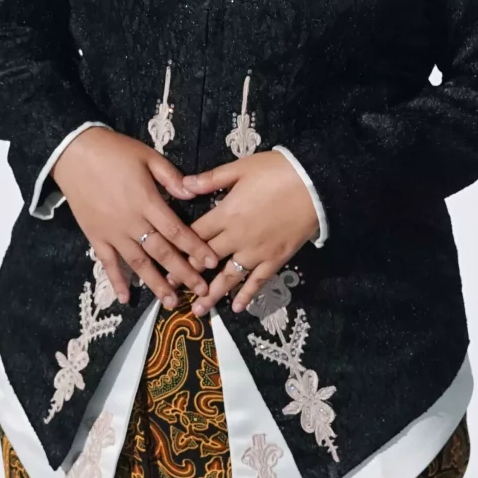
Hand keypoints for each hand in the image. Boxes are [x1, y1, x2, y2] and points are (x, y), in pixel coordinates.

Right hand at [51, 126, 218, 311]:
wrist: (73, 153)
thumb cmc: (114, 151)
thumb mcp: (148, 156)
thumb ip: (171, 177)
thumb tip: (193, 193)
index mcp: (147, 202)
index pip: (176, 230)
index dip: (195, 247)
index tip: (211, 262)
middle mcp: (131, 222)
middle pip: (161, 252)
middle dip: (183, 273)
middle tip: (201, 291)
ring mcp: (112, 232)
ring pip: (138, 263)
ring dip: (155, 284)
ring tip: (171, 302)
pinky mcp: (95, 236)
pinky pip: (107, 263)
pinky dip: (116, 281)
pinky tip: (125, 298)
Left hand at [178, 149, 319, 314]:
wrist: (314, 184)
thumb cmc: (276, 171)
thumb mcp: (241, 167)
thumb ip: (211, 179)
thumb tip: (183, 185)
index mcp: (226, 214)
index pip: (195, 235)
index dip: (177, 249)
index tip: (163, 262)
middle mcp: (237, 238)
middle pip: (206, 261)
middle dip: (187, 276)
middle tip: (170, 291)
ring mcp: (257, 252)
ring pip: (229, 277)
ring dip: (212, 295)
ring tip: (197, 310)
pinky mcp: (275, 259)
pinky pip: (258, 281)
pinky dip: (247, 295)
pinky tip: (237, 308)